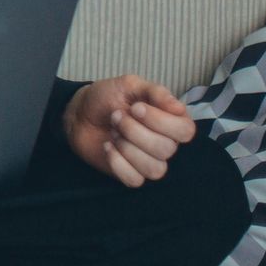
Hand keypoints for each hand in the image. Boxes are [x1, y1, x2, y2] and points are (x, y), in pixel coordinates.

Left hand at [62, 76, 196, 186]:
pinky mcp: (132, 174)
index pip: (185, 130)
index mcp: (171, 120)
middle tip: (116, 117)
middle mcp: (166, 143)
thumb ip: (155, 92)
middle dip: (135, 131)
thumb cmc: (107, 97)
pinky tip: (107, 146)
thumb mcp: (129, 85)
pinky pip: (135, 180)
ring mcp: (150, 161)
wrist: (79, 113)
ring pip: (154, 169)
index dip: (161, 121)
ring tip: (113, 132)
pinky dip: (117, 162)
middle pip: (167, 149)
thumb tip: (179, 107)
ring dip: (127, 148)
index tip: (136, 108)